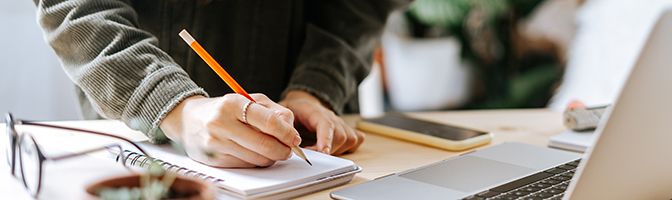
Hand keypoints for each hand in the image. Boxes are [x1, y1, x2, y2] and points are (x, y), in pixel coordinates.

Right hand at [159, 94, 301, 167]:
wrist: (188, 119)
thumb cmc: (225, 109)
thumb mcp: (249, 100)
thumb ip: (274, 112)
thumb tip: (291, 132)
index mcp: (233, 103)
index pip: (268, 121)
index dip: (287, 133)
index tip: (295, 139)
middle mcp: (221, 123)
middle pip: (265, 145)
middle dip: (283, 150)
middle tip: (288, 149)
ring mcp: (216, 143)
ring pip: (257, 159)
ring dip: (270, 158)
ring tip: (270, 149)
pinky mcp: (213, 159)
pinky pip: (245, 166)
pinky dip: (255, 162)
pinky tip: (253, 153)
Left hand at [280, 90, 364, 154]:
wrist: (305, 104)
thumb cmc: (295, 110)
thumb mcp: (283, 111)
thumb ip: (283, 122)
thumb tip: (284, 136)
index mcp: (316, 112)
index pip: (326, 124)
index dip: (326, 139)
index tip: (324, 152)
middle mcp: (332, 118)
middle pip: (340, 136)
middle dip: (328, 150)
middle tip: (311, 155)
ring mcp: (341, 124)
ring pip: (349, 140)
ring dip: (336, 151)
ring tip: (319, 152)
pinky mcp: (347, 131)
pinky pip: (355, 141)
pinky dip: (347, 149)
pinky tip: (334, 149)